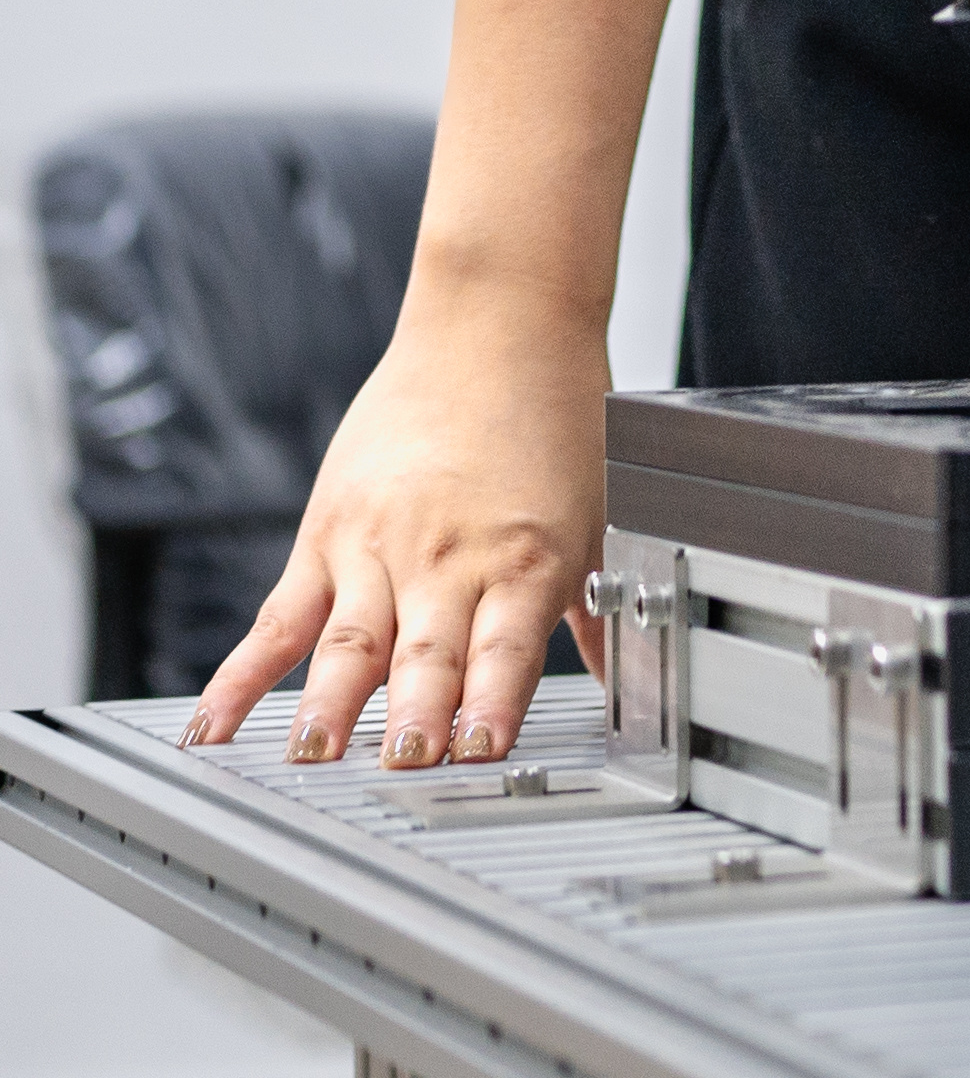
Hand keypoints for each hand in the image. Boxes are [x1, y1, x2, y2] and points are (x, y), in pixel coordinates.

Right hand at [187, 268, 610, 769]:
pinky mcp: (328, 534)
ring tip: (311, 755)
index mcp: (525, 559)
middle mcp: (450, 558)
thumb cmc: (556, 416)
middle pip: (425, 654)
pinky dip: (242, 674)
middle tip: (398, 764)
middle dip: (412, 718)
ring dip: (329, 704)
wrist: (499, 323)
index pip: (507, 649)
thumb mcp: (597, 515)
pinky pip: (281, 616)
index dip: (493, 705)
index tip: (481, 753)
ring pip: (349, 643)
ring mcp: (381, 548)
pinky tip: (217, 722)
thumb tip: (632, 678)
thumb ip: (598, 608)